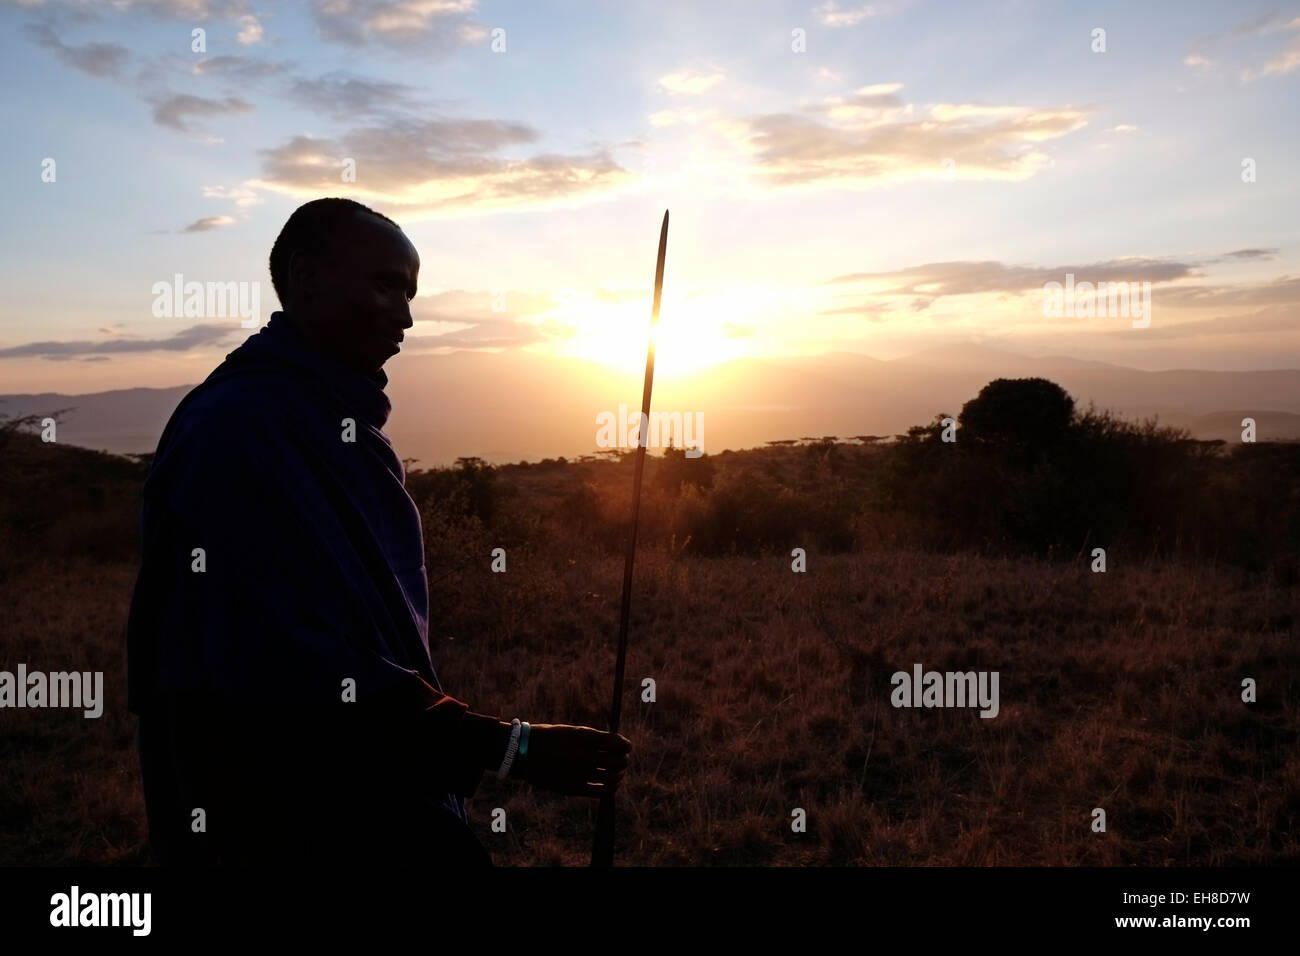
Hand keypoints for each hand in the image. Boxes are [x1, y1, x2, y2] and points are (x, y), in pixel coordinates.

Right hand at [510, 724, 630, 796]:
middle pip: (618, 761)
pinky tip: (611, 784)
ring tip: (617, 772)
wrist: (522, 751)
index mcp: (583, 737)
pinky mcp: (572, 788)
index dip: (626, 746)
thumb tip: (618, 746)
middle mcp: (582, 755)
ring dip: (619, 774)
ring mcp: (577, 773)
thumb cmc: (549, 738)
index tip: (626, 747)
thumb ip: (594, 739)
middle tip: (622, 759)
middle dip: (624, 760)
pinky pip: (601, 791)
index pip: (616, 744)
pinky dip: (611, 788)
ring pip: (612, 777)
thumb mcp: (571, 731)